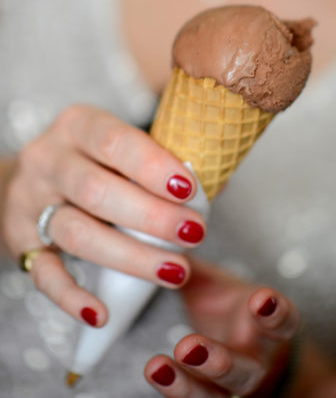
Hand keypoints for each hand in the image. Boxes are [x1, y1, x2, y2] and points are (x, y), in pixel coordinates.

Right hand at [1, 104, 205, 326]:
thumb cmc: (95, 160)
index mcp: (78, 125)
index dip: (153, 166)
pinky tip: (101, 313)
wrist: (34, 177)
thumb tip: (210, 192)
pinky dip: (71, 297)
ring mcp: (30, 201)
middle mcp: (48, 159)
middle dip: (151, 216)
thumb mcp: (118, 146)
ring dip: (130, 256)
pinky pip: (43, 273)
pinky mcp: (22, 241)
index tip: (190, 190)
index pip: (115, 142)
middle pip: (96, 190)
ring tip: (175, 270)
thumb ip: (156, 163)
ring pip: (77, 233)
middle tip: (194, 233)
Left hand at [145, 258, 299, 396]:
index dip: (274, 312)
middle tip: (188, 345)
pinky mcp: (212, 395)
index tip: (261, 299)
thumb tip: (165, 234)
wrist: (240, 345)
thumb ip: (191, 266)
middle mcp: (255, 358)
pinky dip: (174, 390)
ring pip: (217, 396)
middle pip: (245, 369)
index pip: (282, 321)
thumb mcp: (215, 285)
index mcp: (266, 325)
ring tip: (156, 367)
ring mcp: (233, 383)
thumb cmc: (227, 307)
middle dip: (219, 361)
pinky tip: (154, 372)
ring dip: (187, 386)